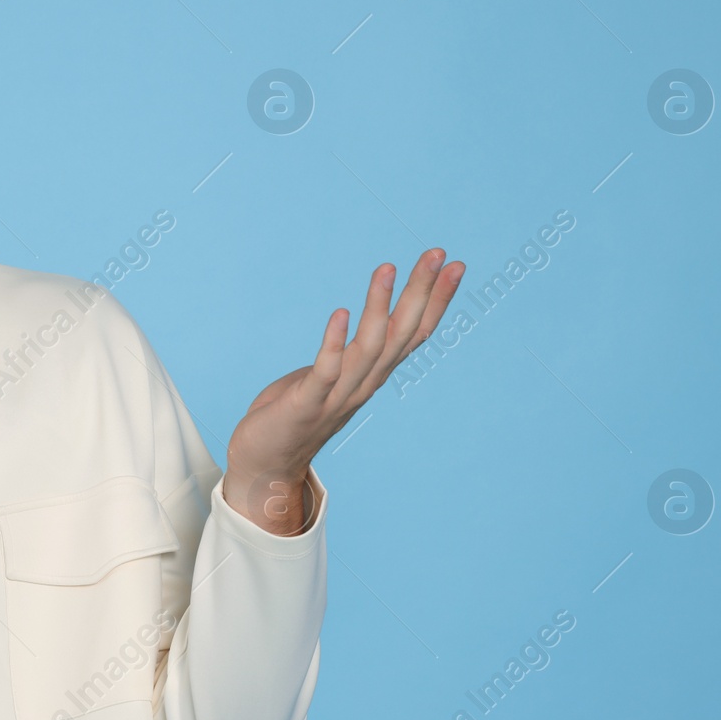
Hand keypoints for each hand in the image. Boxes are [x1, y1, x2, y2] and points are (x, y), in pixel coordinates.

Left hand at [223, 247, 465, 533]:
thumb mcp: (330, 375)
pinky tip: (341, 313)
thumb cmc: (295, 413)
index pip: (413, 333)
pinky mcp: (305, 404)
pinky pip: (325, 372)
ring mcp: (336, 396)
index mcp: (371, 375)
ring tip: (386, 268)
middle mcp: (363, 384)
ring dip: (379, 307)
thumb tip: (360, 323)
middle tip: (437, 254)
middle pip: (400, 334)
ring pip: (368, 349)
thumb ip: (349, 354)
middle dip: (421, 293)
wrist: (266, 465)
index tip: (454, 264)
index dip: (436, 300)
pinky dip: (333, 343)